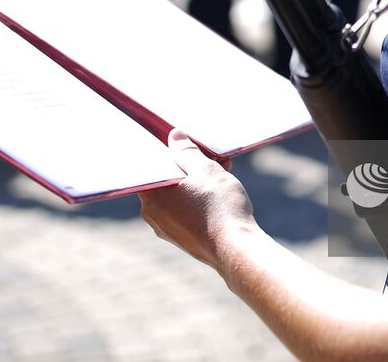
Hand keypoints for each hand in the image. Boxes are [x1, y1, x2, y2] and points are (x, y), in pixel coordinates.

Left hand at [140, 129, 252, 269]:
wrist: (236, 249)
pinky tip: (221, 192)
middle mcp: (152, 214)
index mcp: (151, 194)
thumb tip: (175, 137)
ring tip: (223, 171)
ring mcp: (167, 229)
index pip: (151, 165)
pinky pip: (186, 211)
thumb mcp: (205, 169)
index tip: (186, 145)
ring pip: (179, 195)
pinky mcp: (183, 238)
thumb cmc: (218, 207)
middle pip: (168, 179)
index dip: (170, 151)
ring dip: (198, 181)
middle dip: (189, 165)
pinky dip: (200, 199)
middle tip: (212, 156)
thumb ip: (186, 151)